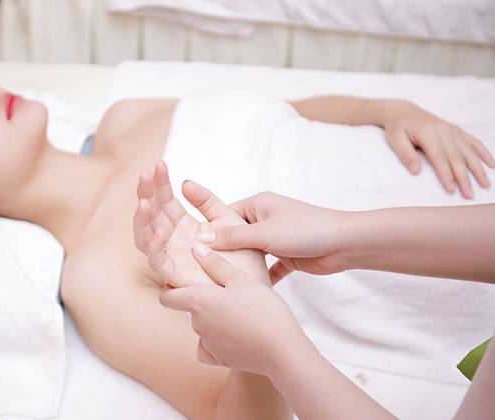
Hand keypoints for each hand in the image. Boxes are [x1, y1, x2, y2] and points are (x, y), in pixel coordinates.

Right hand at [134, 161, 268, 286]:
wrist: (267, 281)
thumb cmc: (251, 254)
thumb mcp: (229, 219)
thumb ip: (207, 203)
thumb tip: (185, 183)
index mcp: (187, 227)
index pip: (166, 201)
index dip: (160, 183)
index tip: (159, 164)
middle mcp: (176, 242)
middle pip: (152, 216)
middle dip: (145, 195)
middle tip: (143, 175)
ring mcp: (175, 259)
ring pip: (146, 238)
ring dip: (142, 220)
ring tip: (144, 201)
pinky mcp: (178, 278)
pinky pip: (159, 262)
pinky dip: (154, 247)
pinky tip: (158, 230)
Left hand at [159, 242, 299, 375]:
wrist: (282, 349)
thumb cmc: (263, 308)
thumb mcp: (240, 279)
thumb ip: (215, 263)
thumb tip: (195, 247)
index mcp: (198, 301)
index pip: (166, 297)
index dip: (170, 288)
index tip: (183, 281)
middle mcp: (197, 325)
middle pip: (189, 309)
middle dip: (202, 300)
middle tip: (226, 291)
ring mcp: (208, 344)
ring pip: (202, 327)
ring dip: (213, 318)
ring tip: (239, 310)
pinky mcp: (220, 360)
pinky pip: (209, 349)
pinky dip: (216, 341)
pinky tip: (232, 333)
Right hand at [197, 192, 348, 282]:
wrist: (344, 243)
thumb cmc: (306, 230)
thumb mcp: (263, 234)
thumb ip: (233, 238)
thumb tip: (202, 239)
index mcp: (258, 205)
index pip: (225, 217)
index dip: (210, 231)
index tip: (193, 247)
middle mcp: (265, 220)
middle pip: (236, 237)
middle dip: (224, 251)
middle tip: (204, 267)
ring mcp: (276, 239)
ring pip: (252, 254)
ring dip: (242, 266)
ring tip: (221, 281)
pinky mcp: (287, 256)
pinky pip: (268, 268)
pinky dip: (261, 278)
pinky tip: (248, 291)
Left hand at [381, 100, 494, 198]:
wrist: (403, 112)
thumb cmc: (397, 128)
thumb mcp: (395, 140)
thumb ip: (405, 155)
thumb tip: (415, 171)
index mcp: (428, 133)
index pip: (439, 158)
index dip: (446, 174)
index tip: (451, 190)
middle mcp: (443, 130)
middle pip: (457, 157)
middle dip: (464, 177)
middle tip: (469, 195)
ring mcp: (452, 130)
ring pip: (469, 151)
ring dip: (478, 168)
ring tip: (485, 184)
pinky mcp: (456, 130)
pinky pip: (473, 142)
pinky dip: (484, 153)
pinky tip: (492, 165)